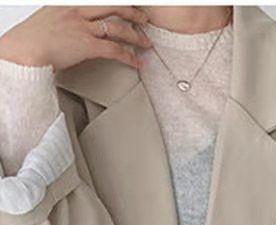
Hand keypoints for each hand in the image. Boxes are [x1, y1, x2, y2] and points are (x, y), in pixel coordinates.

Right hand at [0, 6, 149, 70]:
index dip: (114, 3)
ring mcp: (83, 28)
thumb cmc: (31, 40)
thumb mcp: (48, 20)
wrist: (23, 51)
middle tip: (143, 18)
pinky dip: (129, 57)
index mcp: (68, 3)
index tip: (125, 5)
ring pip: (117, 28)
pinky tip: (137, 63)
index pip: (97, 0)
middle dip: (132, 12)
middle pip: (112, 6)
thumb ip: (64, 20)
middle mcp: (77, 11)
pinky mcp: (87, 46)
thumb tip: (73, 28)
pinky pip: (115, 50)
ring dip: (135, 36)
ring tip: (146, 42)